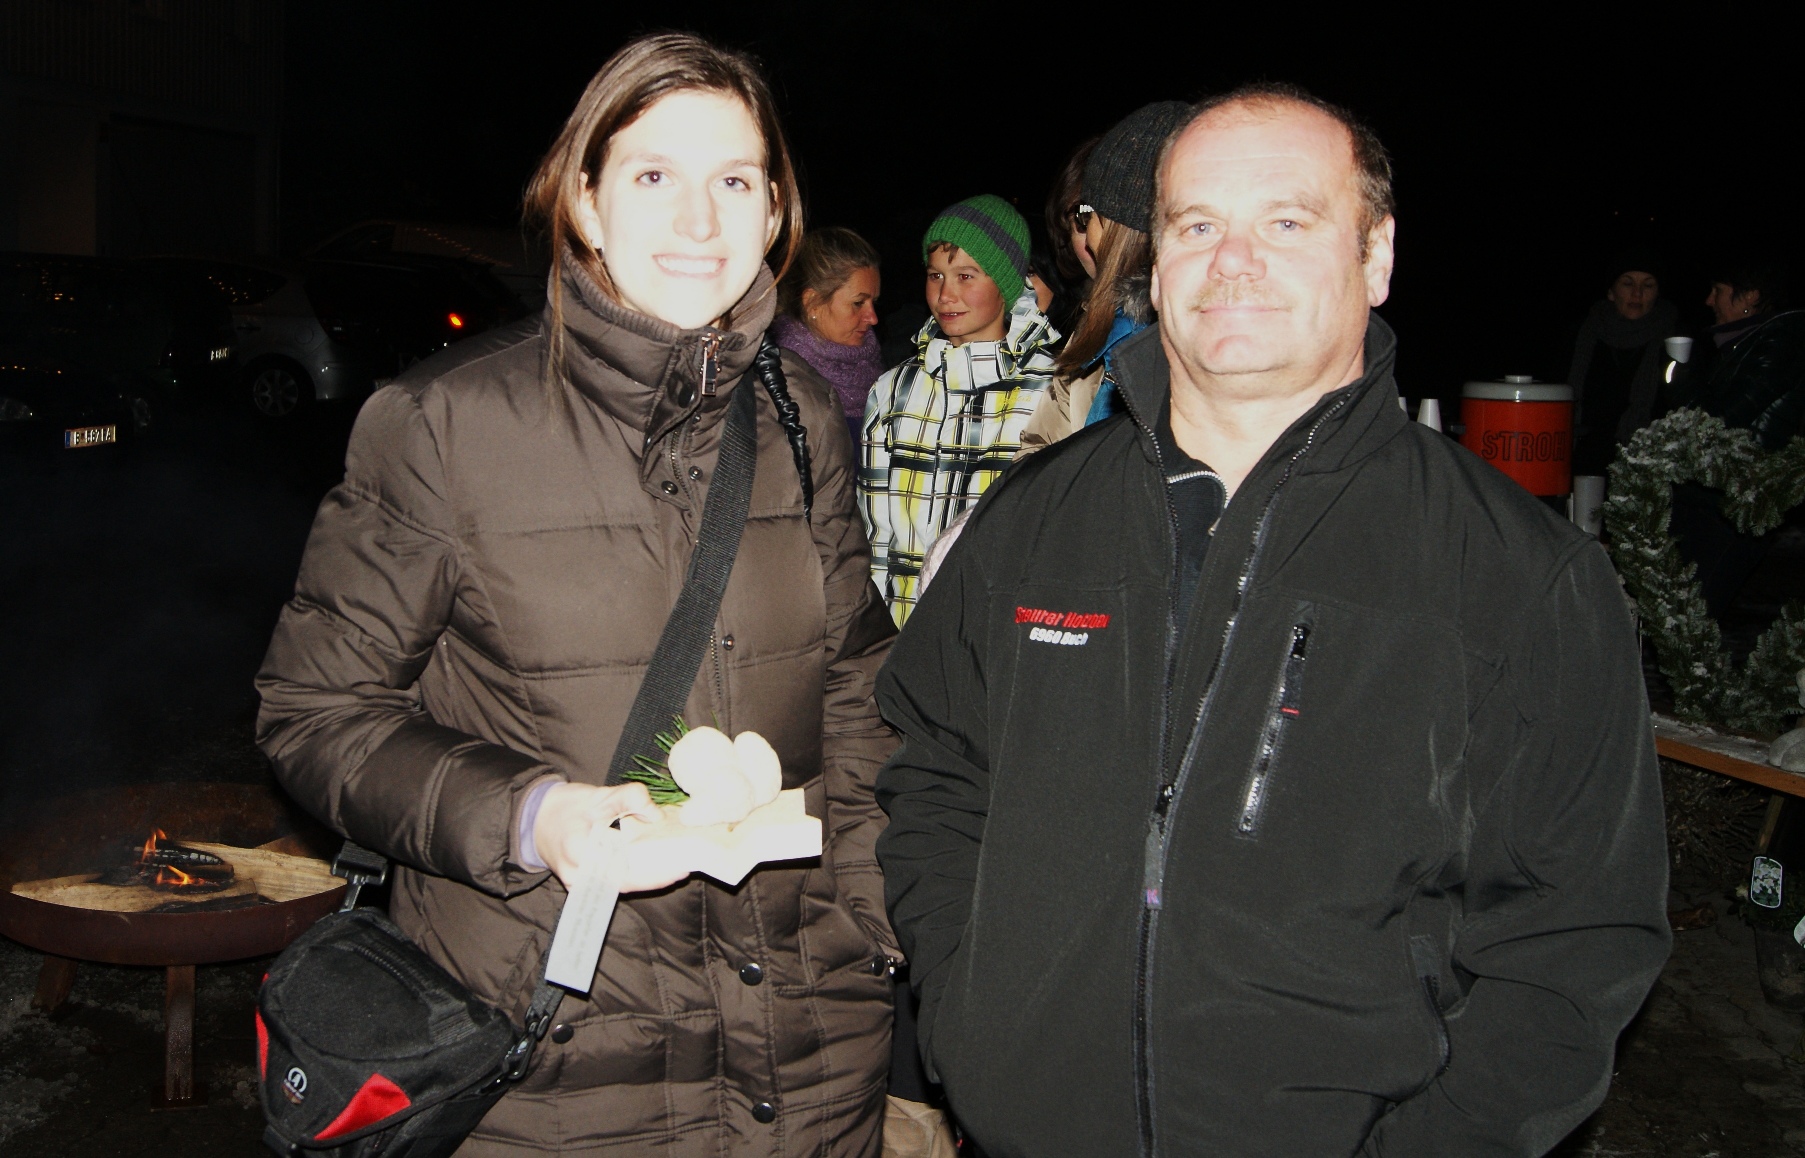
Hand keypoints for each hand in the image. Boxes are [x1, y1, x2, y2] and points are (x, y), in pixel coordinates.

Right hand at [532, 782, 683, 892]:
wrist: (539, 820)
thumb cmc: (567, 806)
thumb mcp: (599, 794)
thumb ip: (629, 797)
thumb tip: (656, 815)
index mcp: (577, 849)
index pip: (620, 867)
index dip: (651, 871)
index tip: (677, 865)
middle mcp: (577, 874)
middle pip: (625, 882)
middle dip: (657, 878)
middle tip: (685, 868)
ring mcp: (579, 884)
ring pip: (621, 886)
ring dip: (649, 880)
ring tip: (678, 869)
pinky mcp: (585, 885)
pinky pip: (615, 884)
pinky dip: (637, 877)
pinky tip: (658, 870)